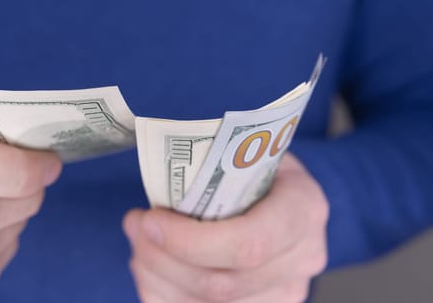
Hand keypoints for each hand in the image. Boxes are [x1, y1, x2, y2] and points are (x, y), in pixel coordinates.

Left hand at [123, 153, 328, 302]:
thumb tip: (155, 186)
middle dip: (163, 258)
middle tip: (136, 226)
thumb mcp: (247, 149)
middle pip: (222, 284)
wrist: (286, 196)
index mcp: (302, 209)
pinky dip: (163, 294)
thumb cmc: (259, 166)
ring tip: (140, 244)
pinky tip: (152, 269)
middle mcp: (301, 259)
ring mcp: (285, 291)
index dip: (190, 242)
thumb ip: (211, 168)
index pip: (249, 243)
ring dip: (157, 277)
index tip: (150, 220)